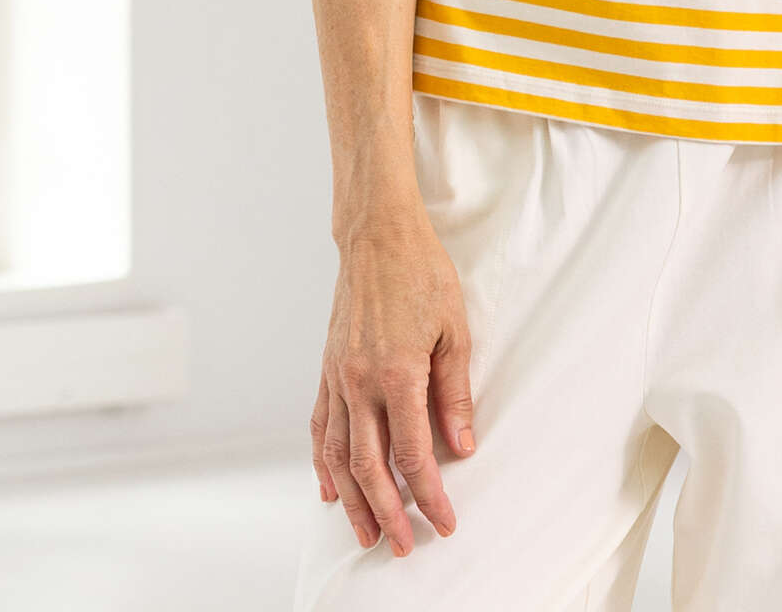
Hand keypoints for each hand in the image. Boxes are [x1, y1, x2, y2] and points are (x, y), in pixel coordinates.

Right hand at [311, 222, 477, 557]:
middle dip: (388, 513)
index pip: (413, 455)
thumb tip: (461, 444)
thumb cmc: (421, 273)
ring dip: (351, 501)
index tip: (444, 521)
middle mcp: (360, 382)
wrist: (377, 235)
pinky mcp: (326, 369)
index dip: (430, 496)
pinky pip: (320, 426)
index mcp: (397, 373)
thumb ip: (455, 391)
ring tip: (366, 533)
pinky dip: (322, 463)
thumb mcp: (453, 329)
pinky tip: (329, 488)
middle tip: (403, 545)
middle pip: (370, 467)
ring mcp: (337, 377)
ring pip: (338, 456)